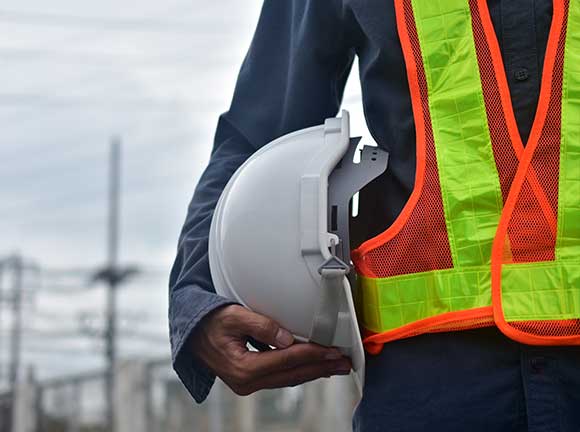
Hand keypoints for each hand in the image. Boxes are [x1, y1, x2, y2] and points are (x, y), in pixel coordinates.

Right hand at [189, 304, 350, 395]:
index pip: (287, 360)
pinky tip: (313, 366)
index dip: (312, 354)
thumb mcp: (233, 316)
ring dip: (314, 371)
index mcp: (243, 368)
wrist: (190, 334)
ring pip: (289, 378)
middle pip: (292, 374)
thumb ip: (260, 325)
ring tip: (336, 365)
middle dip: (321, 367)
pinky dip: (300, 370)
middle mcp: (247, 381)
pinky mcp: (251, 380)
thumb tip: (288, 338)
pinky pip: (281, 376)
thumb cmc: (209, 322)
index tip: (332, 349)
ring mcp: (249, 383)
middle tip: (345, 362)